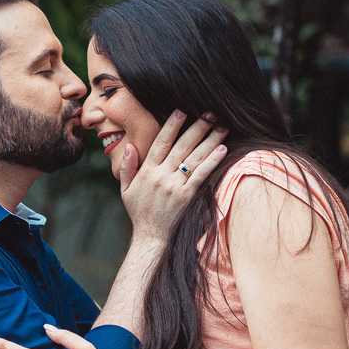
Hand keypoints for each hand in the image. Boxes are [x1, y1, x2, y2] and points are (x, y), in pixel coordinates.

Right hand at [119, 110, 226, 243]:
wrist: (150, 237)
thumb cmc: (139, 212)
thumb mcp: (125, 189)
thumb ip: (127, 167)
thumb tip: (130, 146)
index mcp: (147, 171)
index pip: (160, 143)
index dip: (171, 126)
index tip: (181, 111)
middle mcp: (161, 176)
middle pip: (182, 146)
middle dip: (197, 127)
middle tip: (209, 113)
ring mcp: (175, 186)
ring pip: (194, 158)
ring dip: (209, 140)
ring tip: (222, 126)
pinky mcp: (187, 197)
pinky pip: (201, 175)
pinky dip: (212, 161)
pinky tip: (222, 149)